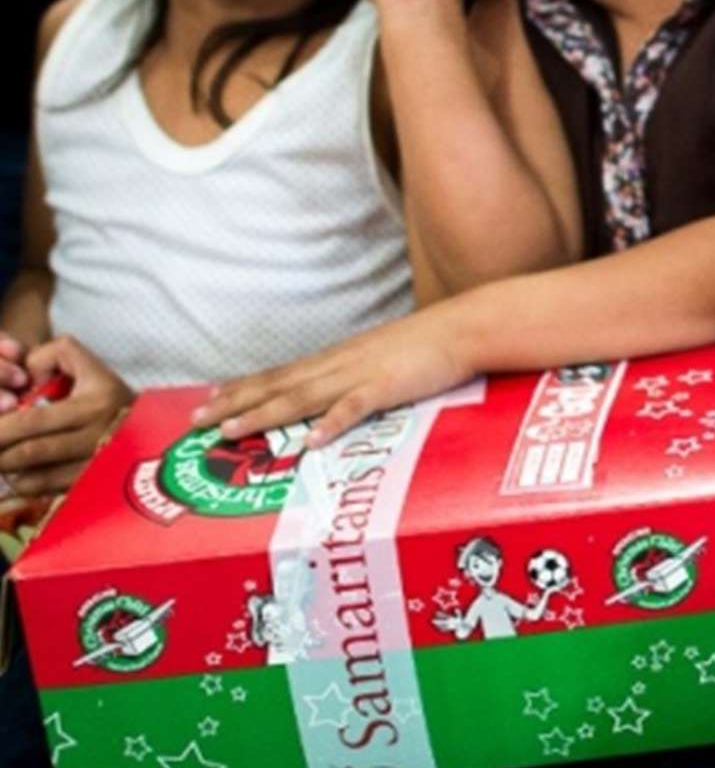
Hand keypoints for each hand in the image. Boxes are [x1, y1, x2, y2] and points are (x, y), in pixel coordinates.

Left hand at [0, 336, 132, 495]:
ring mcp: (95, 465)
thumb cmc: (109, 396)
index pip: (33, 419)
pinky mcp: (93, 485)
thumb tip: (19, 373)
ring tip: (1, 460)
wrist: (152, 431)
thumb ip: (52, 355)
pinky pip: (47, 491)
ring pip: (35, 477)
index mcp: (95, 402)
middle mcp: (97, 435)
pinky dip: (25, 485)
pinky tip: (18, 475)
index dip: (3, 427)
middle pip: (30, 452)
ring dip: (7, 470)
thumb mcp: (89, 365)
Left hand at [191, 309, 473, 449]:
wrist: (464, 326)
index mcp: (338, 358)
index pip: (281, 373)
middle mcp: (339, 363)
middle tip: (196, 422)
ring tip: (231, 431)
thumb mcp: (383, 357)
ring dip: (263, 414)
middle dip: (234, 404)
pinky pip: (354, 407)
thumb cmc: (429, 344)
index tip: (210, 400)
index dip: (243, 387)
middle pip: (278, 385)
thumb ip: (360, 376)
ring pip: (302, 395)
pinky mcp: (387, 386)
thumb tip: (343, 394)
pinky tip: (311, 441)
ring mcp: (361, 374)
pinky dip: (331, 423)